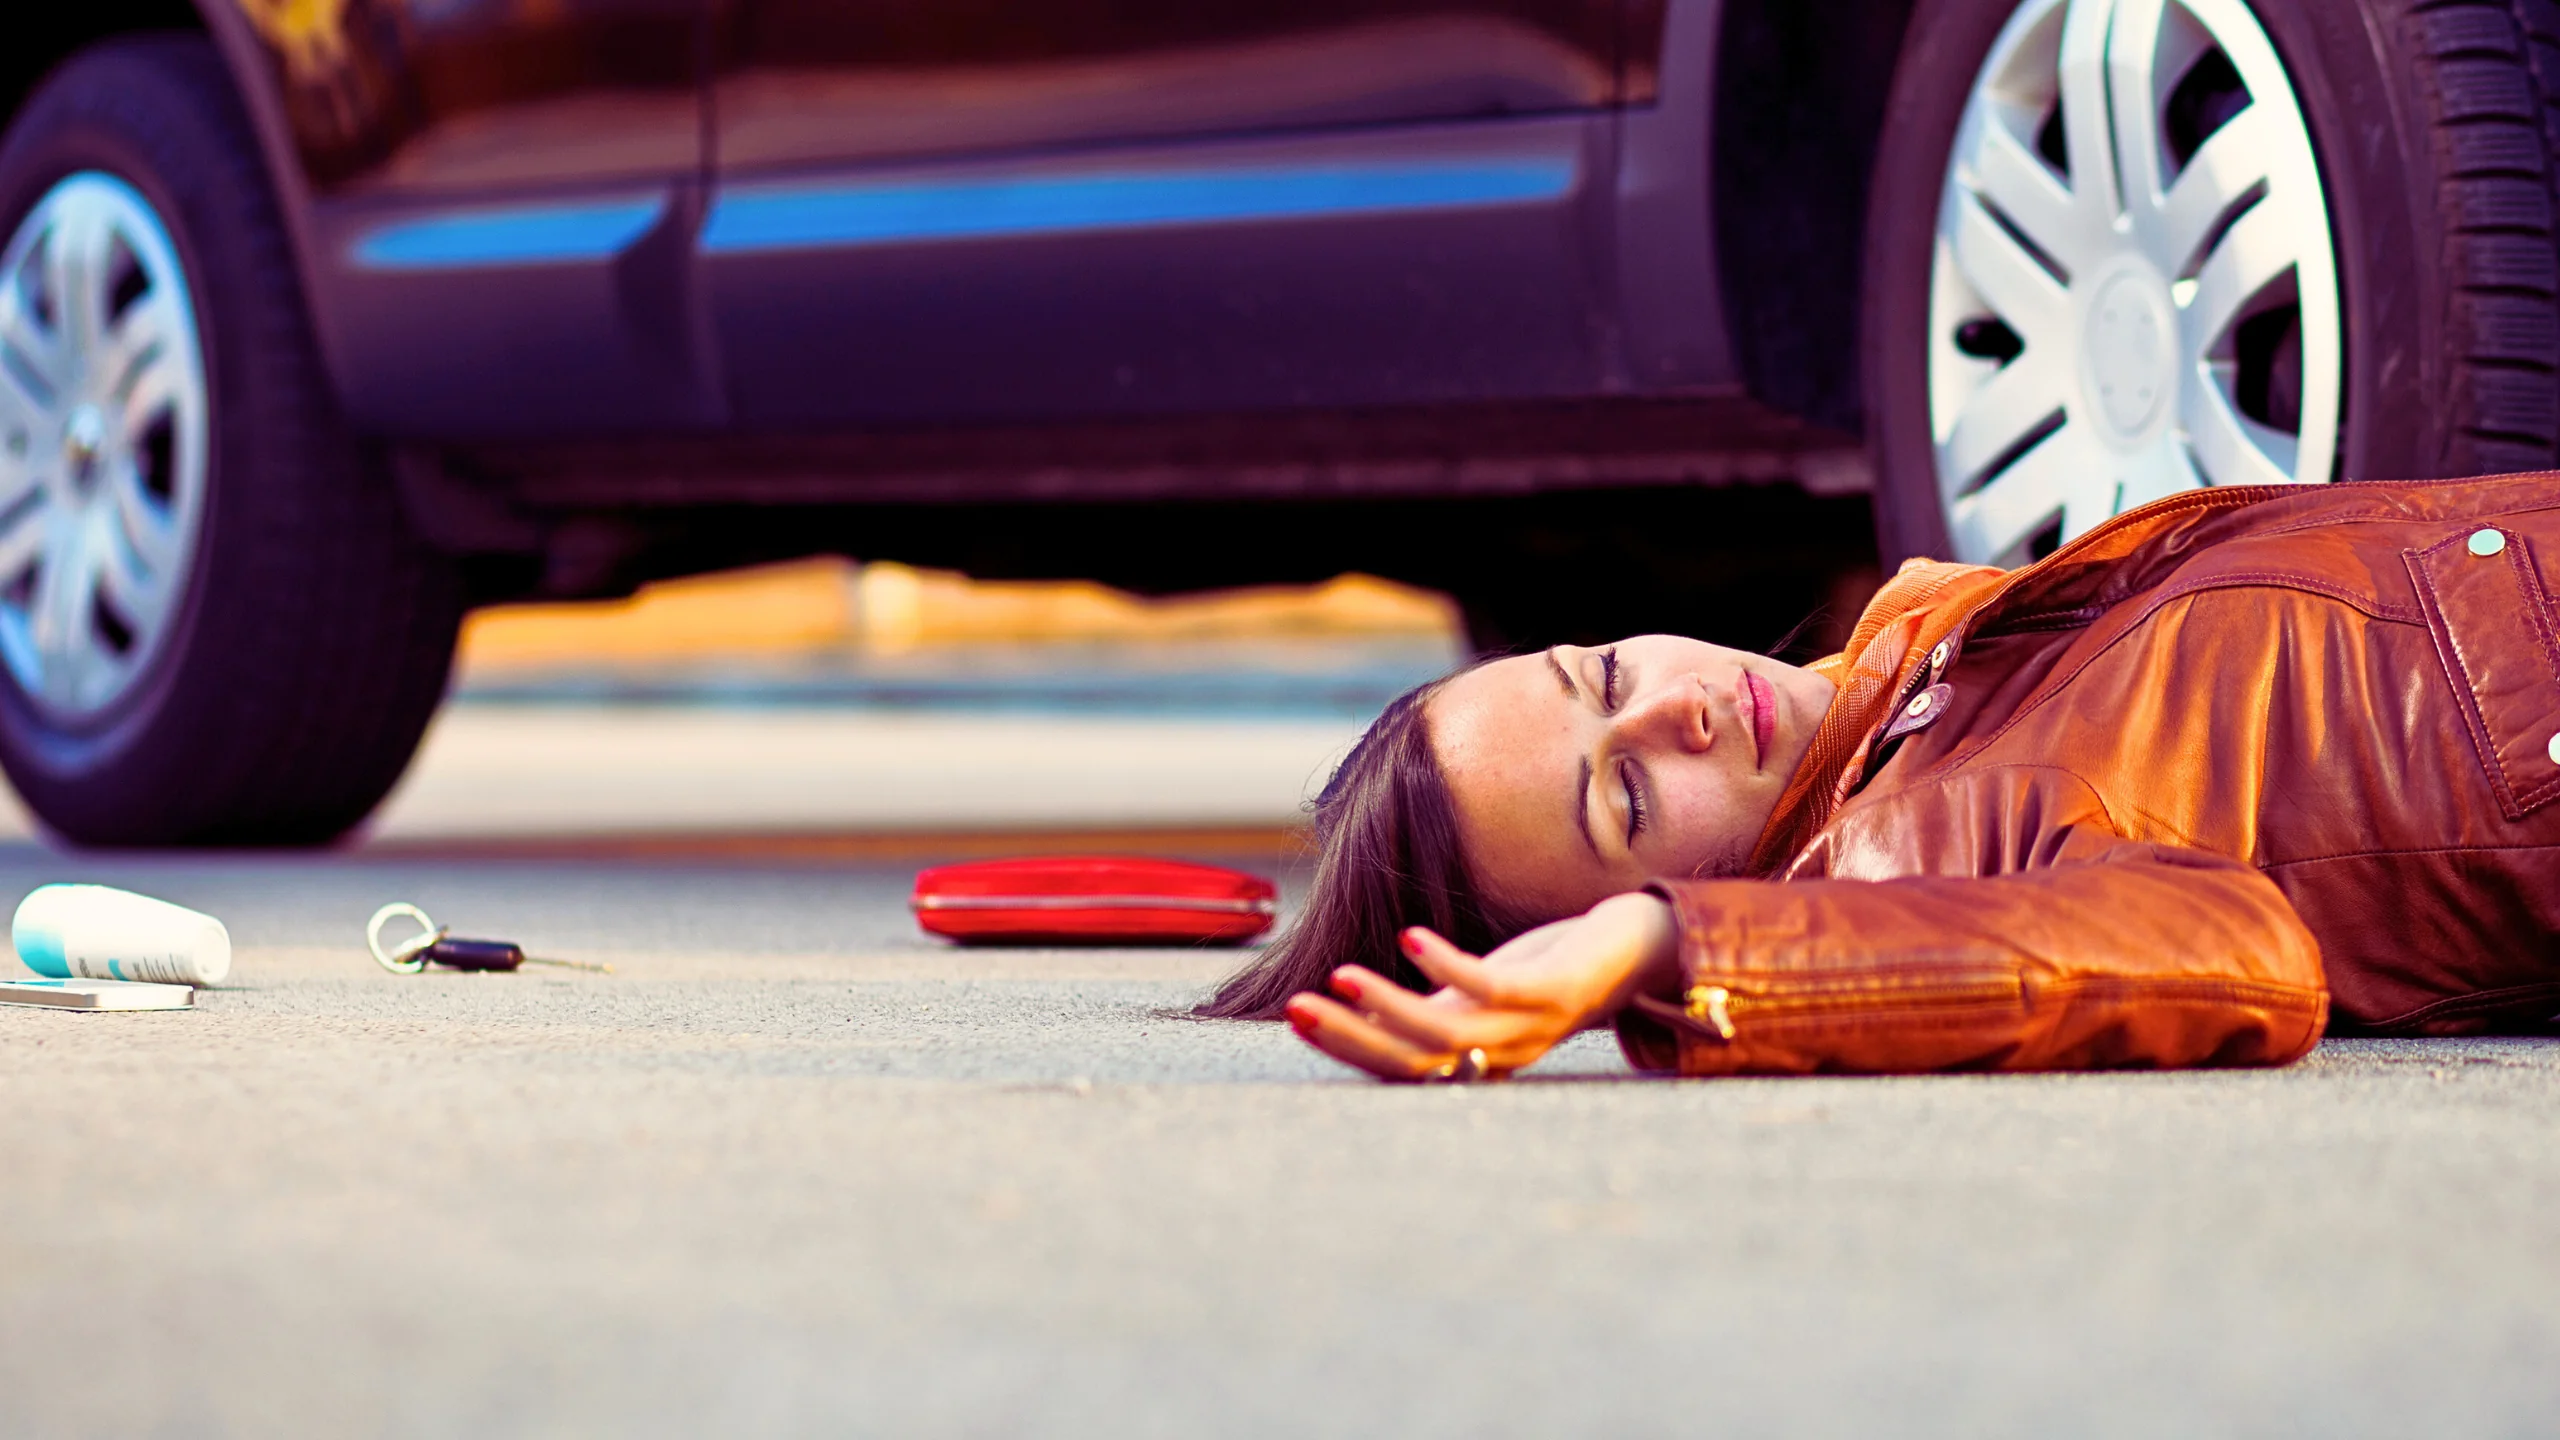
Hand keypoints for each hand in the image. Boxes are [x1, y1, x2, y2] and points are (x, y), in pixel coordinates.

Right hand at [1284, 892, 1678, 1081]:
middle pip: (1414, 1060)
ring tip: (1341, 976)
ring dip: (1389, 1007)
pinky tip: (1410, 937)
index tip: (1295, 1016)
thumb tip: (1365, 1011)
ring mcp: (1528, 1026)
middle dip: (1351, 1037)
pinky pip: (1494, 986)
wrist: (1630, 953)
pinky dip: (1449, 966)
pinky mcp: (1554, 992)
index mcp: (1473, 1056)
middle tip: (1296, 1010)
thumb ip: (1433, 1007)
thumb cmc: (1545, 971)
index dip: (1346, 1046)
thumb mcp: (1479, 992)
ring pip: (1448, 1033)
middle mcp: (1498, 1053)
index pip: (1398, 1067)